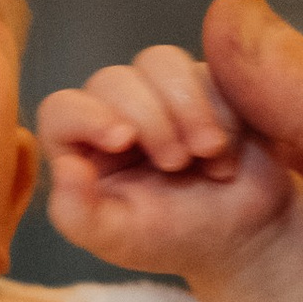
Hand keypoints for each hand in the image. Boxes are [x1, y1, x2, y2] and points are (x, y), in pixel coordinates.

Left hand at [39, 46, 289, 280]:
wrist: (242, 236)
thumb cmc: (171, 238)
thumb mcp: (119, 240)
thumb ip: (77, 214)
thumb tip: (64, 167)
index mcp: (83, 147)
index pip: (60, 110)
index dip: (86, 115)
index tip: (123, 139)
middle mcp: (116, 111)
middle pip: (113, 80)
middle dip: (149, 120)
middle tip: (175, 163)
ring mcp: (162, 92)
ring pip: (159, 61)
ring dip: (186, 105)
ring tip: (207, 151)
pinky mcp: (207, 84)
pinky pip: (209, 70)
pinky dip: (222, 111)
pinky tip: (227, 155)